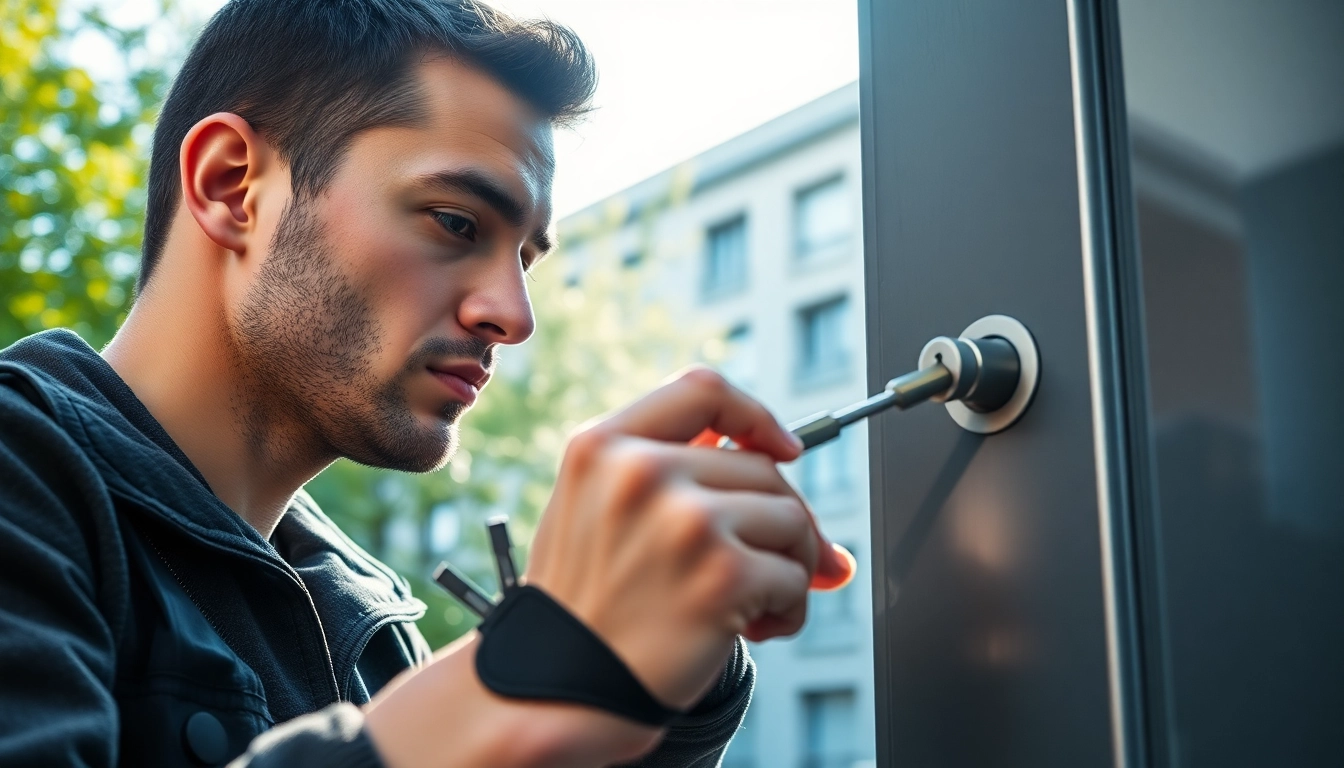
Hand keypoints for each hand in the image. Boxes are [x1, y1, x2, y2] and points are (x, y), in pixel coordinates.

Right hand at [525, 367, 853, 714]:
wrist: (556, 692)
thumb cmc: (583, 610)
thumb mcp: (595, 511)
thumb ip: (672, 474)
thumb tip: (787, 463)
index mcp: (602, 446)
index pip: (702, 389)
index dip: (755, 413)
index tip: (783, 447)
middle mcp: (642, 472)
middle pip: (762, 466)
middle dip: (783, 519)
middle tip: (774, 565)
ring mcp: (685, 521)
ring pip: (791, 518)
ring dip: (790, 566)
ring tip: (753, 604)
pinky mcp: (723, 574)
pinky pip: (796, 577)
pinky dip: (789, 608)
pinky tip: (753, 629)